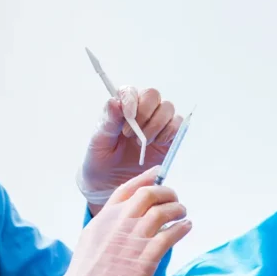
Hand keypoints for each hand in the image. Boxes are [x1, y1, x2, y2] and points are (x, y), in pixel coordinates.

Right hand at [55, 166, 191, 275]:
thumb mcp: (89, 244)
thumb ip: (108, 229)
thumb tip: (128, 223)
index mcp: (102, 219)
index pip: (127, 190)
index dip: (145, 179)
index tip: (157, 173)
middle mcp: (118, 224)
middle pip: (149, 194)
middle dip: (166, 193)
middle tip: (174, 199)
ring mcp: (133, 240)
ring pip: (163, 211)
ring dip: (178, 209)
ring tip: (183, 214)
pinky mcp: (146, 259)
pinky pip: (171, 234)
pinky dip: (182, 228)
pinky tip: (185, 228)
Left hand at [78, 87, 182, 205]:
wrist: (109, 184)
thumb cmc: (101, 159)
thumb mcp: (99, 141)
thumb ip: (108, 121)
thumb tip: (114, 102)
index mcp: (121, 107)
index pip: (130, 91)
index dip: (131, 99)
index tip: (128, 114)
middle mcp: (141, 111)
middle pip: (153, 95)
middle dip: (145, 112)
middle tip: (130, 134)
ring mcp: (157, 123)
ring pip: (167, 108)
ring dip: (156, 125)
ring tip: (141, 143)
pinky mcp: (169, 138)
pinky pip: (177, 125)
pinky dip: (169, 133)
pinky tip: (155, 144)